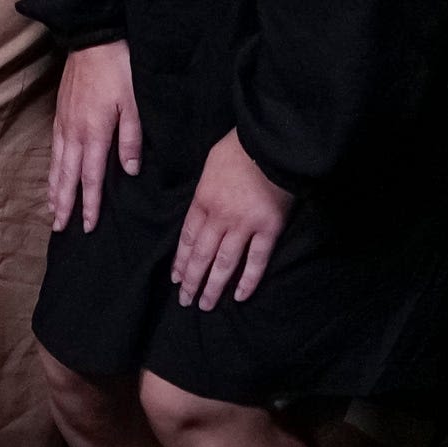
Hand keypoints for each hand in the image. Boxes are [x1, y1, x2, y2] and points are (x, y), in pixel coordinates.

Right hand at [49, 40, 141, 231]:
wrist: (93, 38)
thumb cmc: (119, 68)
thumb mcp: (134, 103)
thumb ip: (132, 138)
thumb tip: (130, 170)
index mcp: (94, 132)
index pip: (91, 177)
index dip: (90, 203)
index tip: (88, 225)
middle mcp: (74, 132)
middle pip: (67, 176)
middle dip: (64, 203)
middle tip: (60, 227)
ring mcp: (64, 122)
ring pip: (57, 163)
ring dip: (54, 189)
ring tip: (52, 209)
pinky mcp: (60, 112)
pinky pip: (54, 148)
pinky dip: (52, 167)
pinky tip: (53, 174)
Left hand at [170, 131, 289, 309]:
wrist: (270, 141)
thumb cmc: (239, 148)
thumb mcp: (209, 166)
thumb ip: (204, 192)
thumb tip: (201, 211)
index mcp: (203, 200)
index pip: (187, 238)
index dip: (181, 261)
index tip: (176, 278)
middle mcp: (220, 217)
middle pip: (201, 255)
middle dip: (192, 280)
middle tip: (186, 301)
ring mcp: (245, 225)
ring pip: (224, 263)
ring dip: (213, 287)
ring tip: (205, 305)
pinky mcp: (269, 229)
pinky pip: (257, 260)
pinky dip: (248, 280)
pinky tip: (240, 296)